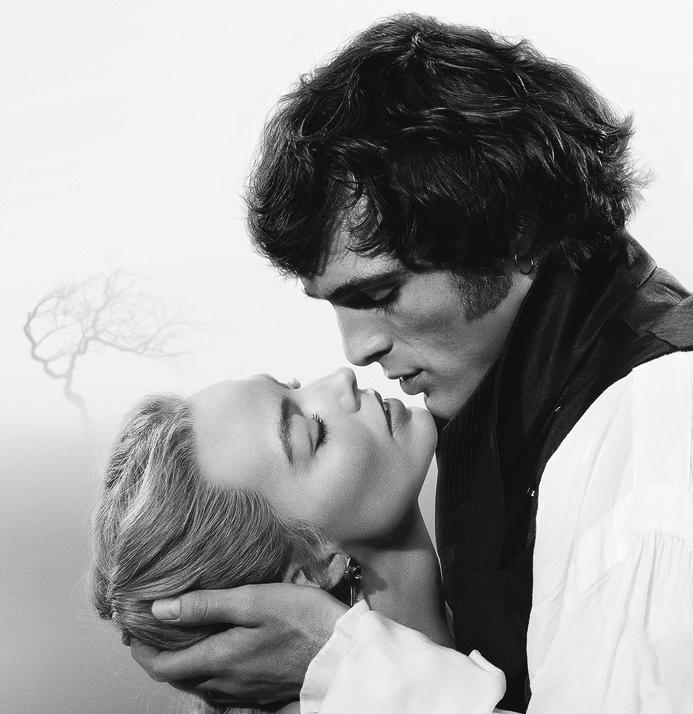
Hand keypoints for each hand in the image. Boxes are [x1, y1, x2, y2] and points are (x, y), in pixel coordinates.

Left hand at [130, 583, 347, 706]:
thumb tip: (159, 610)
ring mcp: (244, 693)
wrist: (343, 652)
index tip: (134, 630)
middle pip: (178, 678)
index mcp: (219, 660)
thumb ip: (206, 606)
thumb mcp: (253, 600)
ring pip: (199, 685)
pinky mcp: (261, 694)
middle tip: (153, 632)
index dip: (142, 652)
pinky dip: (207, 672)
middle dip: (159, 658)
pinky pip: (221, 689)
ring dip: (183, 666)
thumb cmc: (302, 618)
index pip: (163, 667)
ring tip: (181, 639)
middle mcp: (226, 684)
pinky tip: (217, 654)